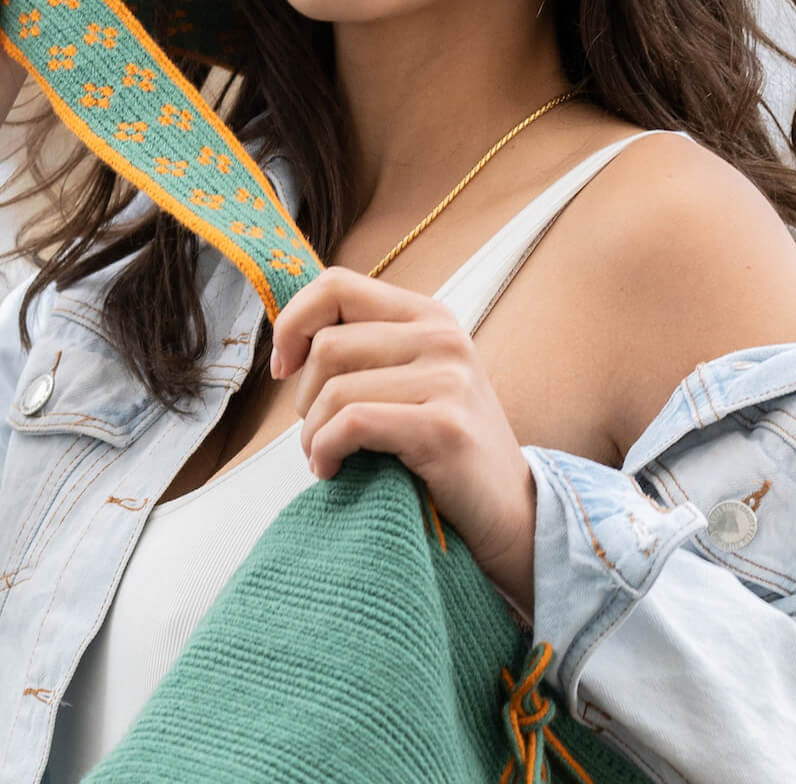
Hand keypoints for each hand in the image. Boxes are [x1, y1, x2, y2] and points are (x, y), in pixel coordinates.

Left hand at [270, 266, 537, 575]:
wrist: (510, 510)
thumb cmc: (443, 450)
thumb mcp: (411, 380)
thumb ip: (365, 351)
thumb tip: (287, 341)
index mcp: (429, 316)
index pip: (337, 285)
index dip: (294, 323)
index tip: (284, 367)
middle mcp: (442, 337)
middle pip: (328, 346)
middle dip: (304, 397)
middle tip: (319, 432)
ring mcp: (448, 380)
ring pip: (335, 390)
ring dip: (313, 433)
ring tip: (326, 456)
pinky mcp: (444, 427)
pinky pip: (352, 424)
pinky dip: (326, 450)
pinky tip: (332, 469)